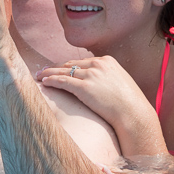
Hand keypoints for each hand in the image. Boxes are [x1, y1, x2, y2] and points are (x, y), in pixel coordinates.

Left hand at [38, 56, 153, 128]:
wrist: (134, 113)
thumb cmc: (130, 104)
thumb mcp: (120, 83)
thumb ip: (108, 79)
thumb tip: (99, 85)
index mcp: (107, 61)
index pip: (82, 62)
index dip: (68, 66)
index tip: (59, 69)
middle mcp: (98, 64)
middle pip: (70, 64)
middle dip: (56, 68)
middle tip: (44, 71)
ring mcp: (91, 74)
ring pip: (64, 71)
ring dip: (49, 73)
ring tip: (39, 76)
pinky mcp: (85, 87)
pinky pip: (63, 81)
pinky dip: (52, 80)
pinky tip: (44, 83)